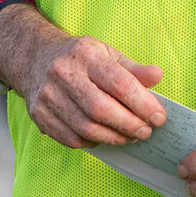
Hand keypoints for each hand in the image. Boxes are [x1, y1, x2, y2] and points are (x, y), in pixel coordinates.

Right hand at [0, 3, 165, 147]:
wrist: (36, 58)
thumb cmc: (80, 58)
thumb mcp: (108, 54)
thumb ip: (133, 69)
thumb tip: (158, 76)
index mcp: (86, 54)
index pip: (119, 83)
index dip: (143, 104)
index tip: (159, 117)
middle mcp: (63, 73)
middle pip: (101, 109)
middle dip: (129, 125)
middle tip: (146, 131)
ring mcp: (48, 95)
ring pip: (86, 128)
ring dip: (114, 138)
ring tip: (130, 136)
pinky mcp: (39, 114)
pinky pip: (71, 138)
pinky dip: (94, 142)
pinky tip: (106, 138)